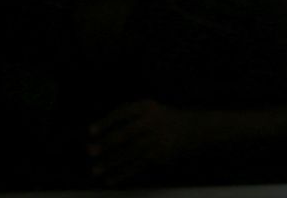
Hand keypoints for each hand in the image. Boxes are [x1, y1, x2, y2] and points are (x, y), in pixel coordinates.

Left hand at [89, 100, 207, 184]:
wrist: (195, 128)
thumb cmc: (163, 118)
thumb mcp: (150, 109)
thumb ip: (129, 115)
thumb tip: (101, 133)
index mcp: (147, 107)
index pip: (123, 112)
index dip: (106, 122)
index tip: (91, 131)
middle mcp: (153, 122)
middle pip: (126, 133)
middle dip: (107, 143)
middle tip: (91, 151)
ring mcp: (157, 139)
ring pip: (130, 153)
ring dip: (111, 163)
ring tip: (96, 170)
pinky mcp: (160, 155)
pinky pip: (138, 165)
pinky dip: (123, 173)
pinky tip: (111, 179)